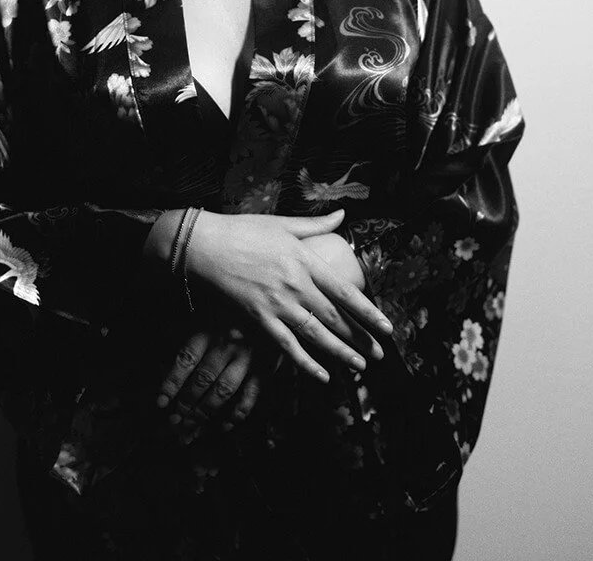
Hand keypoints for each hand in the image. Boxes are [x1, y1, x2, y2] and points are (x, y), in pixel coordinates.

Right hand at [148, 207, 391, 384]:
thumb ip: (316, 225)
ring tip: (360, 366)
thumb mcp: (283, 224)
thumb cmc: (243, 231)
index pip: (344, 291)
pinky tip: (322, 376)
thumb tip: (343, 216)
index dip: (368, 312)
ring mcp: (277, 304)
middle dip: (360, 338)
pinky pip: (287, 347)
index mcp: (304, 260)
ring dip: (341, 353)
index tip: (386, 327)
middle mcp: (296, 285)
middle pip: (335, 318)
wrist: (205, 246)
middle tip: (379, 354)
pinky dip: (306, 363)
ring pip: (316, 336)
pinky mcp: (259, 319)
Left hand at [156, 319, 278, 441]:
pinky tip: (225, 426)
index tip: (160, 403)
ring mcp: (248, 356)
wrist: (269, 302)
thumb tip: (161, 348)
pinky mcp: (266, 365)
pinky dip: (238, 413)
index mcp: (209, 326)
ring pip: (223, 390)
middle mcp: (227, 342)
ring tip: (190, 429)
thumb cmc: (230, 307)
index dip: (172, 382)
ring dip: (205, 412)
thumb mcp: (205, 309)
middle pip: (202, 379)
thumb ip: (183, 328)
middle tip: (173, 423)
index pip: (186, 359)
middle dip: (185, 404)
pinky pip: (251, 393)